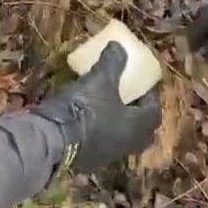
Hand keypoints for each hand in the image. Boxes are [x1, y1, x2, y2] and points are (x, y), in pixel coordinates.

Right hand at [32, 42, 160, 171]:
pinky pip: (100, 144)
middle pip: (140, 129)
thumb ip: (113, 62)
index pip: (154, 111)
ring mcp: (108, 156)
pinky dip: (99, 132)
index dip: (150, 96)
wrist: (52, 139)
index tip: (141, 84)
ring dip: (117, 124)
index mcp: (138, 126)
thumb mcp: (100, 79)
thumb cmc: (85, 107)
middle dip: (135, 113)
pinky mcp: (88, 161)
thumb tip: (119, 45)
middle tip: (126, 97)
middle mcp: (128, 145)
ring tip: (105, 107)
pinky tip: (86, 120)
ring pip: (120, 139)